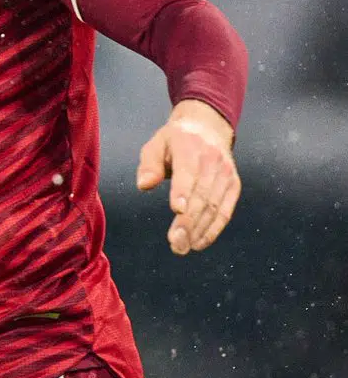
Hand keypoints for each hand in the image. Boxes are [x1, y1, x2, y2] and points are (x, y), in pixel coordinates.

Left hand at [136, 100, 239, 254]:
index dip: (183, 192)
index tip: (177, 211)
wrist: (208, 129)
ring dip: (199, 230)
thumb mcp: (156, 144)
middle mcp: (213, 161)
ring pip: (214, 207)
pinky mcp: (233, 186)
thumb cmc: (174, 141)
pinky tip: (198, 243)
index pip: (188, 173)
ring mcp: (226, 174)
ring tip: (182, 248)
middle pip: (202, 195)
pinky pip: (225, 211)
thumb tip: (144, 185)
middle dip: (189, 221)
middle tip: (175, 243)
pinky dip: (213, 229)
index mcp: (191, 147)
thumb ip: (149, 165)